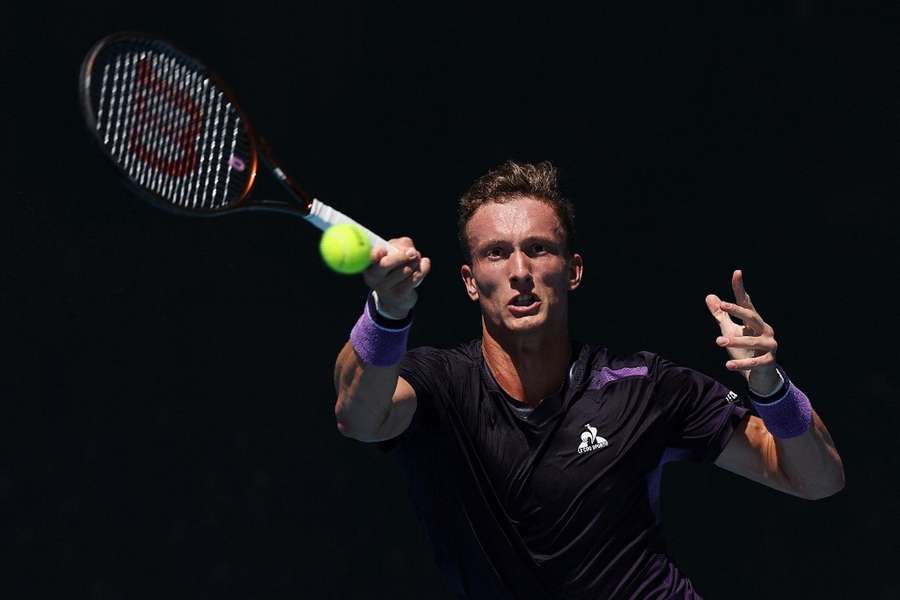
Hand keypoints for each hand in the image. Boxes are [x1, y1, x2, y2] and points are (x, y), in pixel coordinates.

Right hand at [363, 237, 431, 319]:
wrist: (396, 298)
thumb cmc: (395, 268)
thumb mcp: (395, 252)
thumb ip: (401, 245)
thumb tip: (411, 250)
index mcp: (369, 263)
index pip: (368, 257)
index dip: (374, 254)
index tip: (381, 251)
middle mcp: (373, 276)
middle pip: (385, 264)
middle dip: (401, 256)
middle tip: (414, 252)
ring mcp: (385, 288)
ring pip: (405, 270)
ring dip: (416, 262)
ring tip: (417, 259)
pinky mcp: (399, 294)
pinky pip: (414, 279)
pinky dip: (423, 269)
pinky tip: (425, 264)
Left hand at [705, 270, 779, 393]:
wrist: (760, 376)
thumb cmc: (744, 350)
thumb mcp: (731, 330)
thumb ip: (721, 316)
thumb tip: (710, 296)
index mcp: (754, 322)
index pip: (746, 302)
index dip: (740, 288)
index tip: (737, 273)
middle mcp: (765, 330)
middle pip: (752, 317)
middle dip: (738, 311)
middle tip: (723, 306)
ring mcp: (769, 346)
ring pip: (752, 341)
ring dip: (735, 341)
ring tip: (718, 341)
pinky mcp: (768, 362)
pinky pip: (754, 362)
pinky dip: (741, 364)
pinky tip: (728, 364)